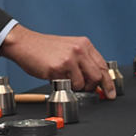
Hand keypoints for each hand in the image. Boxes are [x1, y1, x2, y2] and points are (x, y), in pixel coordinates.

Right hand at [0, 24, 115, 97]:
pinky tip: (55, 76)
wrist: (24, 44)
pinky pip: (68, 85)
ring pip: (83, 83)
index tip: (110, 92)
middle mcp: (79, 50)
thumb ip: (82, 60)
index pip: (103, 66)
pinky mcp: (59, 68)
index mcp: (84, 44)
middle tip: (85, 90)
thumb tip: (94, 78)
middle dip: (92, 87)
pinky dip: (63, 85)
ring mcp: (69, 59)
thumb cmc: (44, 48)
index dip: (109, 82)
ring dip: (75, 87)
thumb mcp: (68, 48)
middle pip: (97, 76)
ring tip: (65, 80)